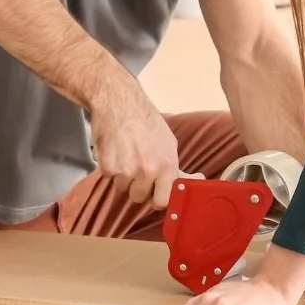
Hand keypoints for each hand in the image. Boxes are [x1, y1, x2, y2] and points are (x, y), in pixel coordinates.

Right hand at [89, 80, 182, 206]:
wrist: (120, 103)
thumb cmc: (147, 122)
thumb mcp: (170, 144)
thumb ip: (177, 168)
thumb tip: (196, 180)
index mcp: (166, 167)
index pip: (162, 202)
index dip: (157, 198)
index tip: (155, 193)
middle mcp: (147, 171)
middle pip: (139, 198)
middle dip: (138, 188)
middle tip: (137, 170)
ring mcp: (126, 171)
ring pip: (123, 189)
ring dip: (123, 178)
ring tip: (126, 155)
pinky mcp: (108, 167)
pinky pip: (110, 178)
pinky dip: (111, 168)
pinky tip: (116, 150)